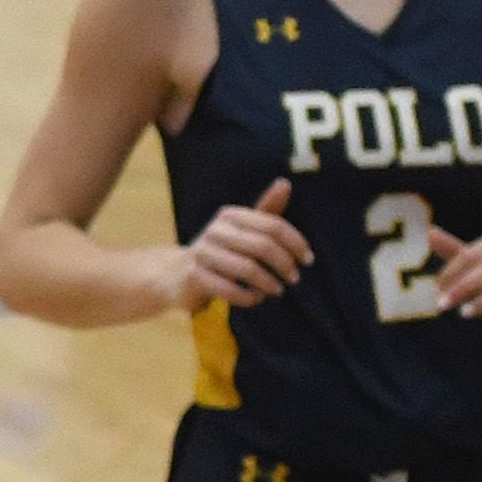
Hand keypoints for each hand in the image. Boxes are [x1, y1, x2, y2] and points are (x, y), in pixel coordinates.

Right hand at [172, 176, 310, 308]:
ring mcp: (202, 253)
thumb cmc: (218, 252)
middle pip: (262, 246)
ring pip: (247, 269)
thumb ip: (265, 210)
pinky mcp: (193, 277)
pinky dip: (249, 297)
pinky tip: (255, 299)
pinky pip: (230, 289)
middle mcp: (214, 230)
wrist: (173, 275)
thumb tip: (285, 183)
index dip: (295, 243)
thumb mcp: (242, 230)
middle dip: (284, 265)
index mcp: (230, 215)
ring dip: (269, 283)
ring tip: (277, 291)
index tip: (307, 260)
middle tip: (294, 278)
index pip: (272, 225)